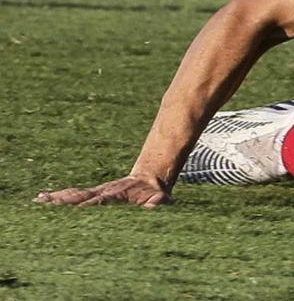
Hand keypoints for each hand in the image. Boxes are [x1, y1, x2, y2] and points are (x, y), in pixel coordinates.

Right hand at [36, 174, 171, 207]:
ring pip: (74, 195)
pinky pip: (74, 196)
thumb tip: (154, 205)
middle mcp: (103, 192)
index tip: (73, 211)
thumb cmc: (154, 193)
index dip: (87, 206)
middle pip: (80, 197)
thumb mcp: (160, 197)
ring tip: (38, 200)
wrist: (151, 178)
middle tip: (44, 202)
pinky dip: (59, 197)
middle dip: (63, 201)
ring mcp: (97, 192)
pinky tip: (42, 198)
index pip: (99, 202)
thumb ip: (158, 201)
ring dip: (56, 198)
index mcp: (116, 195)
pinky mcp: (93, 194)